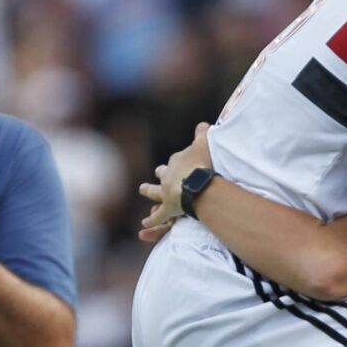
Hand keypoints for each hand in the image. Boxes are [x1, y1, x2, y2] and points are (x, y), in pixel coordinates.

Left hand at [139, 123, 213, 241]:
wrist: (197, 183)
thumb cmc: (202, 163)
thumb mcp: (204, 144)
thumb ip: (203, 134)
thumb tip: (203, 123)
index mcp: (178, 161)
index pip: (177, 159)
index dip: (179, 160)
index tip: (180, 158)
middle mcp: (169, 175)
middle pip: (163, 172)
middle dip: (161, 172)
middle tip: (157, 171)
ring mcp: (167, 192)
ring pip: (155, 192)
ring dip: (149, 190)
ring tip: (142, 189)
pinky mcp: (169, 208)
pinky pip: (159, 216)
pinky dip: (151, 220)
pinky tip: (143, 224)